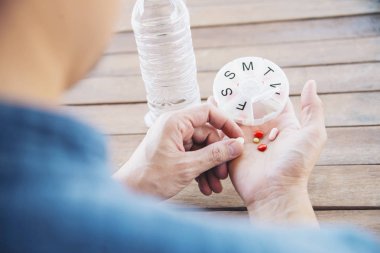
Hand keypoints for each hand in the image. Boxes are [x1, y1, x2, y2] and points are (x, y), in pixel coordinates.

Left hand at [113, 104, 243, 198]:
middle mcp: (174, 127)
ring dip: (210, 167)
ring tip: (215, 186)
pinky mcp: (172, 153)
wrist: (129, 193)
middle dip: (218, 156)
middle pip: (207, 135)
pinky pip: (193, 157)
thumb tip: (238, 145)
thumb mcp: (187, 167)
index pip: (208, 112)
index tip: (238, 139)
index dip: (226, 124)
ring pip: (202, 149)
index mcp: (175, 122)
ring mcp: (173, 140)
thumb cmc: (151, 177)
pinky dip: (201, 171)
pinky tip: (205, 187)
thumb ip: (215, 154)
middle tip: (223, 175)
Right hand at [229, 80, 326, 224]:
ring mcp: (247, 140)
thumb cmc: (296, 164)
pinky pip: (223, 130)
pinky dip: (217, 117)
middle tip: (234, 78)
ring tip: (220, 87)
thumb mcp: (312, 134)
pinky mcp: (232, 148)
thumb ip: (313, 108)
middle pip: (252, 108)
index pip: (273, 102)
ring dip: (229, 103)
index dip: (266, 88)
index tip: (256, 73)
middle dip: (244, 94)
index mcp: (283, 125)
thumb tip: (311, 83)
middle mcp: (264, 131)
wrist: (274, 192)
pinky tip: (210, 103)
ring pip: (236, 116)